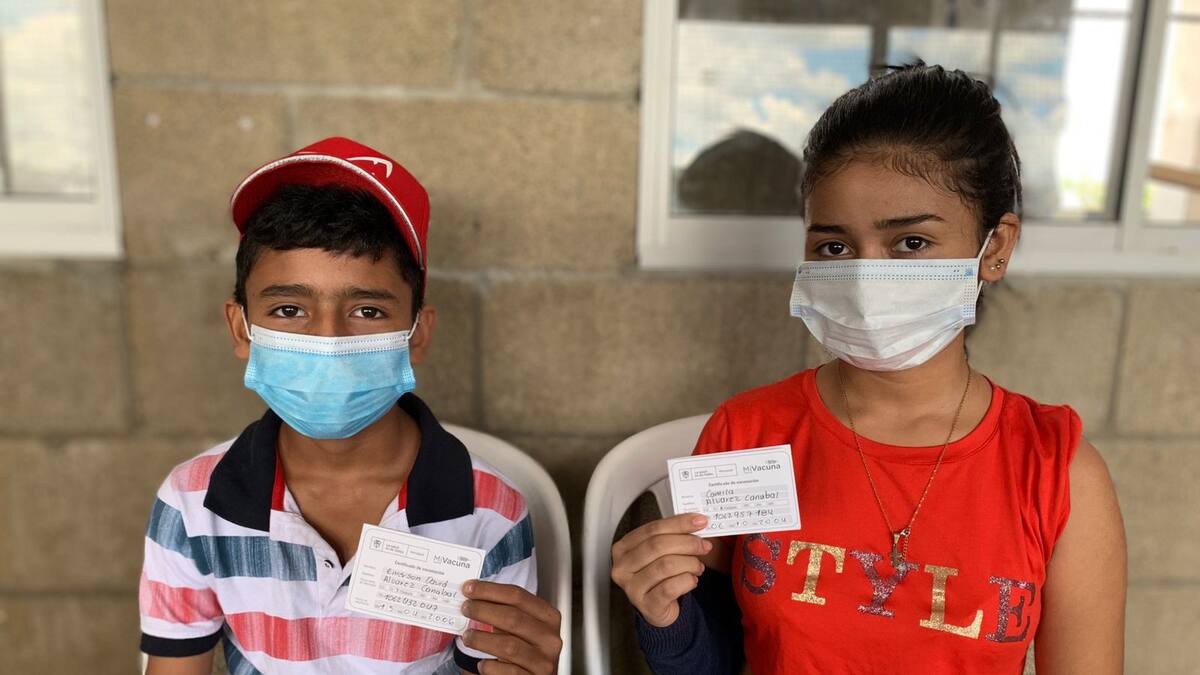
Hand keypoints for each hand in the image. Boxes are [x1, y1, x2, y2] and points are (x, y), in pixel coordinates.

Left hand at [460, 580, 562, 674]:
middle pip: (513, 618)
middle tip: (465, 608)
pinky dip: (490, 666)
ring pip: (509, 646)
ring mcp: (543, 662)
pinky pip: (508, 671)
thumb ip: (506, 613)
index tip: (469, 587)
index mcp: (549, 618)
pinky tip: (481, 664)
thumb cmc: (527, 651)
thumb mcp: (523, 628)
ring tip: (467, 637)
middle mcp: (550, 639)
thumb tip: (475, 597)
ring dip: (482, 639)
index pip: (518, 596)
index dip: (490, 590)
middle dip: (483, 610)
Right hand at [610, 513, 710, 627]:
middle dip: (687, 543)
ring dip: (689, 563)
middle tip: (704, 545)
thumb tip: (697, 522)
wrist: (657, 607)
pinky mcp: (646, 605)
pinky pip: (670, 588)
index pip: (652, 529)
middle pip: (657, 545)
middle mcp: (623, 567)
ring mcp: (632, 587)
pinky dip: (687, 581)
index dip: (678, 523)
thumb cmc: (659, 576)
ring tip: (698, 566)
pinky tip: (692, 580)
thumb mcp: (661, 553)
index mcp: (624, 547)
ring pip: (666, 566)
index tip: (700, 521)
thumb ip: (674, 536)